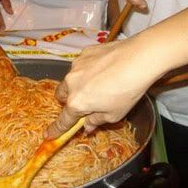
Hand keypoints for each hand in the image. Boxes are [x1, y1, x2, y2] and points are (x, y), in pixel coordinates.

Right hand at [45, 35, 165, 138]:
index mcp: (77, 102)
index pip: (63, 120)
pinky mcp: (85, 52)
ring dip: (80, 83)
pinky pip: (82, 65)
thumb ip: (96, 120)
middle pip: (62, 95)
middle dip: (69, 100)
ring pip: (71, 78)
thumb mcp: (114, 114)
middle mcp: (71, 83)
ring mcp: (76, 65)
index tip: (48, 134)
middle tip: (86, 102)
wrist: (139, 58)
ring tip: (102, 81)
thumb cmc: (128, 90)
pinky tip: (106, 68)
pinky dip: (89, 69)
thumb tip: (87, 126)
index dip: (56, 129)